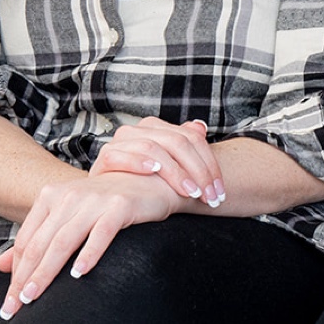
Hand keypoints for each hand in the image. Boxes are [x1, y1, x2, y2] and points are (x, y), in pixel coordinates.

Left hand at [0, 170, 180, 318]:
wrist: (149, 181)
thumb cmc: (105, 203)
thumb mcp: (66, 216)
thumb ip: (35, 239)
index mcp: (51, 197)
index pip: (27, 240)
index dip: (15, 272)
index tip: (10, 301)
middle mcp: (69, 196)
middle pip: (40, 243)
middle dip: (25, 278)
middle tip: (16, 307)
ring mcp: (95, 201)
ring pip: (64, 241)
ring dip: (46, 271)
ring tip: (34, 296)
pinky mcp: (120, 206)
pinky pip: (101, 234)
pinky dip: (88, 254)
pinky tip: (78, 275)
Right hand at [91, 117, 224, 207]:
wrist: (107, 195)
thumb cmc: (143, 183)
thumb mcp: (170, 166)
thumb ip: (186, 144)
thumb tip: (200, 127)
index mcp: (156, 128)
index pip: (192, 139)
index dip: (210, 164)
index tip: (219, 192)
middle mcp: (138, 130)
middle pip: (177, 143)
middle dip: (198, 172)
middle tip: (209, 197)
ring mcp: (120, 142)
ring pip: (153, 148)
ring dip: (175, 172)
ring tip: (190, 192)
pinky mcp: (104, 159)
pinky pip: (120, 155)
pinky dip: (137, 161)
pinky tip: (154, 170)